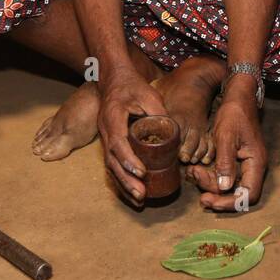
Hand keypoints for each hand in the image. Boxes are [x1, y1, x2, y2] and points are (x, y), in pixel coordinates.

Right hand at [97, 66, 166, 205]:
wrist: (114, 79)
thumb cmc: (133, 86)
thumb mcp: (149, 95)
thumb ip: (160, 113)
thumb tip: (174, 135)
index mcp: (113, 117)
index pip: (118, 143)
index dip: (128, 159)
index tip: (142, 172)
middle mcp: (105, 131)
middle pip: (111, 161)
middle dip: (126, 180)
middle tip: (141, 195)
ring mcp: (105, 138)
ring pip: (110, 166)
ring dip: (123, 185)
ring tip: (139, 199)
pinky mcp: (109, 143)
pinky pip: (112, 164)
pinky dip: (121, 179)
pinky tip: (132, 192)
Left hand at [189, 80, 266, 211]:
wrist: (237, 97)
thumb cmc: (235, 113)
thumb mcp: (227, 136)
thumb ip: (225, 162)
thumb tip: (223, 188)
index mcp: (256, 162)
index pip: (248, 194)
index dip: (230, 203)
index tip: (209, 200)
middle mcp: (252, 167)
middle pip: (236, 192)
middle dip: (214, 192)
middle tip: (195, 180)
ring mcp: (243, 164)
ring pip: (227, 185)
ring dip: (209, 182)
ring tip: (193, 171)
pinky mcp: (234, 160)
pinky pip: (222, 175)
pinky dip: (209, 174)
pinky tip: (196, 169)